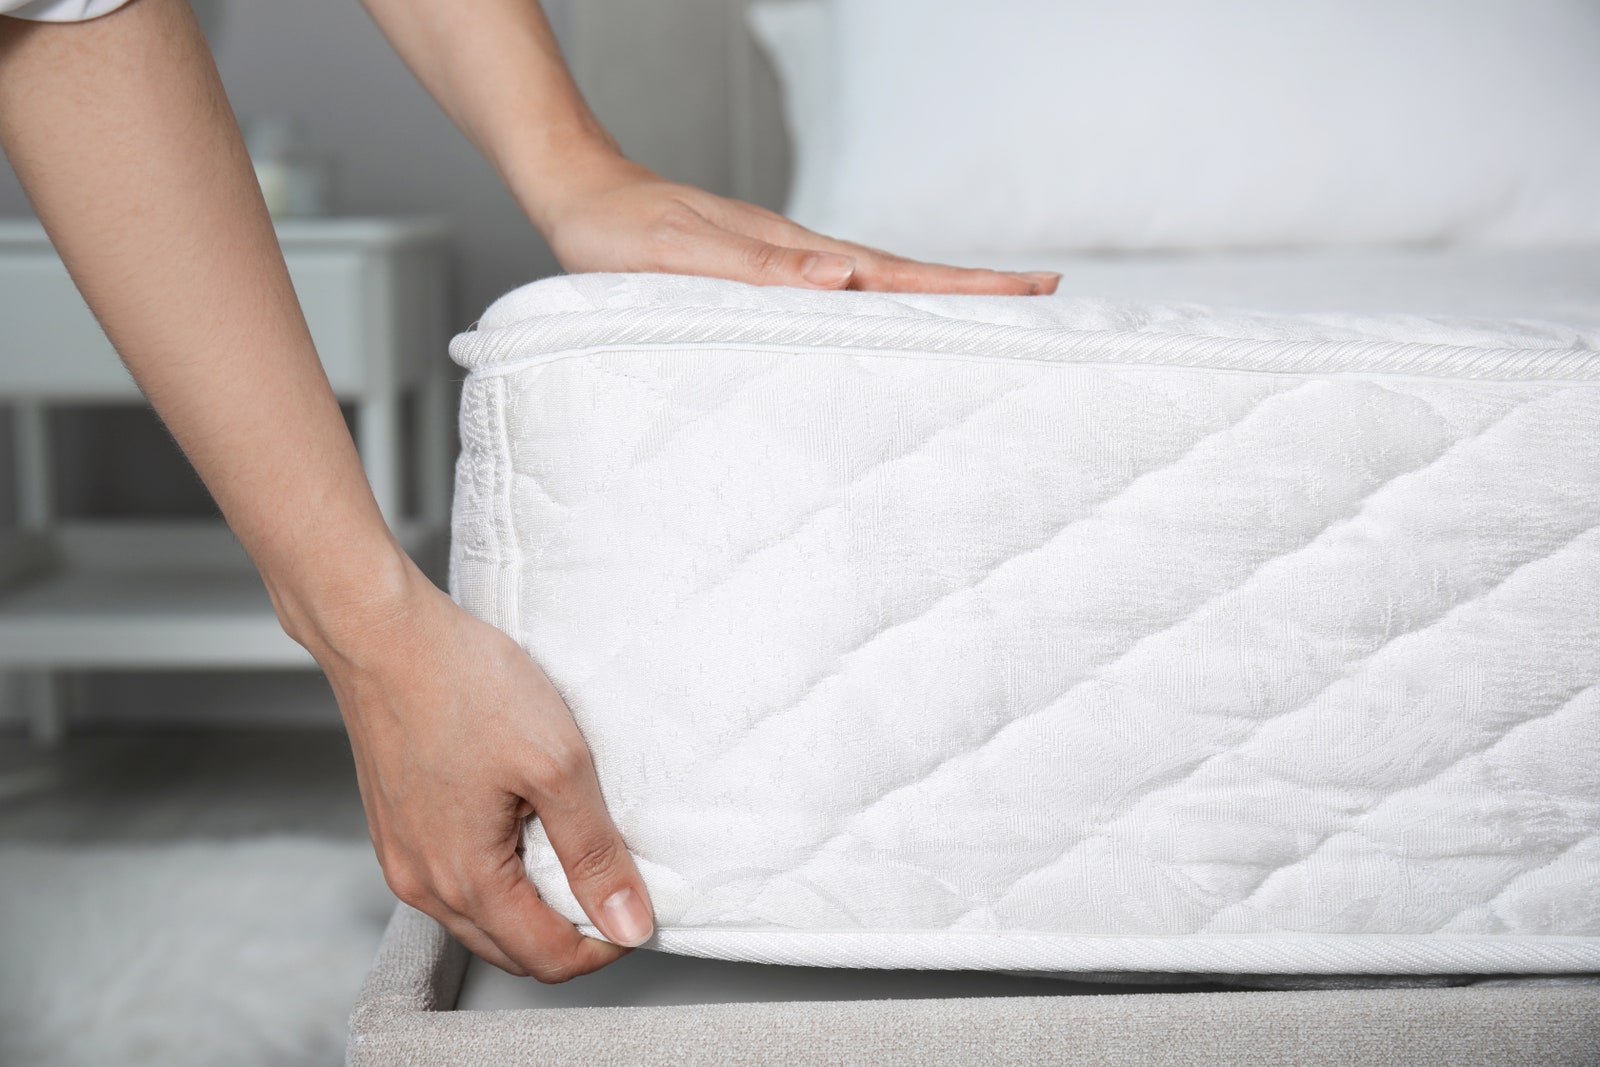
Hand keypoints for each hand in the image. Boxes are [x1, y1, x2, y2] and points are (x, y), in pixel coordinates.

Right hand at [309, 561, 652, 980]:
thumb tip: (627, 923)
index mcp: (465, 881)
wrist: (384, 635)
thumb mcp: (557, 765)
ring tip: (571, 850)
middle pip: (513, 949)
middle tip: (611, 881)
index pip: (547, 959)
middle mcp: (423, 884)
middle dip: (569, 932)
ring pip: (482, 919)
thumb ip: (595, 853)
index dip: (604, 944)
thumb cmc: (462, 685)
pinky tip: (522, 827)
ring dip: (533, 905)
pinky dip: (498, 876)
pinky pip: (454, 880)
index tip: (635, 907)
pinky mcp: (396, 829)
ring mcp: (403, 858)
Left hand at [538, 155, 1061, 295]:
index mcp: (794, 257)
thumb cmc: (621, 235)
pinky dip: (888, 304)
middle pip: (908, 277)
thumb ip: (758, 271)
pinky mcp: (768, 274)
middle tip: (1048, 297)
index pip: (898, 276)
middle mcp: (803, 259)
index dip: (967, 288)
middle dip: (978, 291)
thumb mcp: (683, 256)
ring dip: (940, 299)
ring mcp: (790, 264)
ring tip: (995, 310)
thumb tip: (843, 277)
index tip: (1034, 290)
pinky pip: (845, 294)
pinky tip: (896, 320)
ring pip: (881, 284)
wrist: (581, 198)